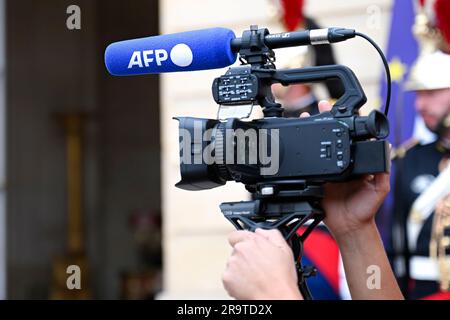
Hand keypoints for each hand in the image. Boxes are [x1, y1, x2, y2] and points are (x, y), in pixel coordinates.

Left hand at [222, 228, 302, 299]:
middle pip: (236, 251)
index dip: (241, 241)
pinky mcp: (227, 277)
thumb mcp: (284, 249)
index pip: (236, 235)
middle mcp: (240, 250)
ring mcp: (232, 263)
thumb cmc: (281, 278)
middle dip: (244, 257)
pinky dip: (235, 281)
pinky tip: (248, 284)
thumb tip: (260, 231)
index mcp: (252, 241)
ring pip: (232, 264)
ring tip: (254, 277)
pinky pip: (228, 277)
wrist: (275, 297)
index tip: (246, 248)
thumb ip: (271, 234)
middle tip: (256, 267)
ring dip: (239, 269)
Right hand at [301, 101, 389, 238]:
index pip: (353, 136)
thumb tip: (387, 148)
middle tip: (319, 106)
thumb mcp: (380, 188)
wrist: (349, 227)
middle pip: (332, 136)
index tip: (342, 109)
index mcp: (357, 162)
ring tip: (304, 118)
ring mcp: (326, 169)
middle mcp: (341, 162)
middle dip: (324, 119)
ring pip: (318, 146)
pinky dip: (302, 153)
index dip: (347, 121)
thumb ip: (383, 169)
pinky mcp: (315, 178)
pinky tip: (297, 143)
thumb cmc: (366, 209)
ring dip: (311, 131)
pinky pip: (308, 164)